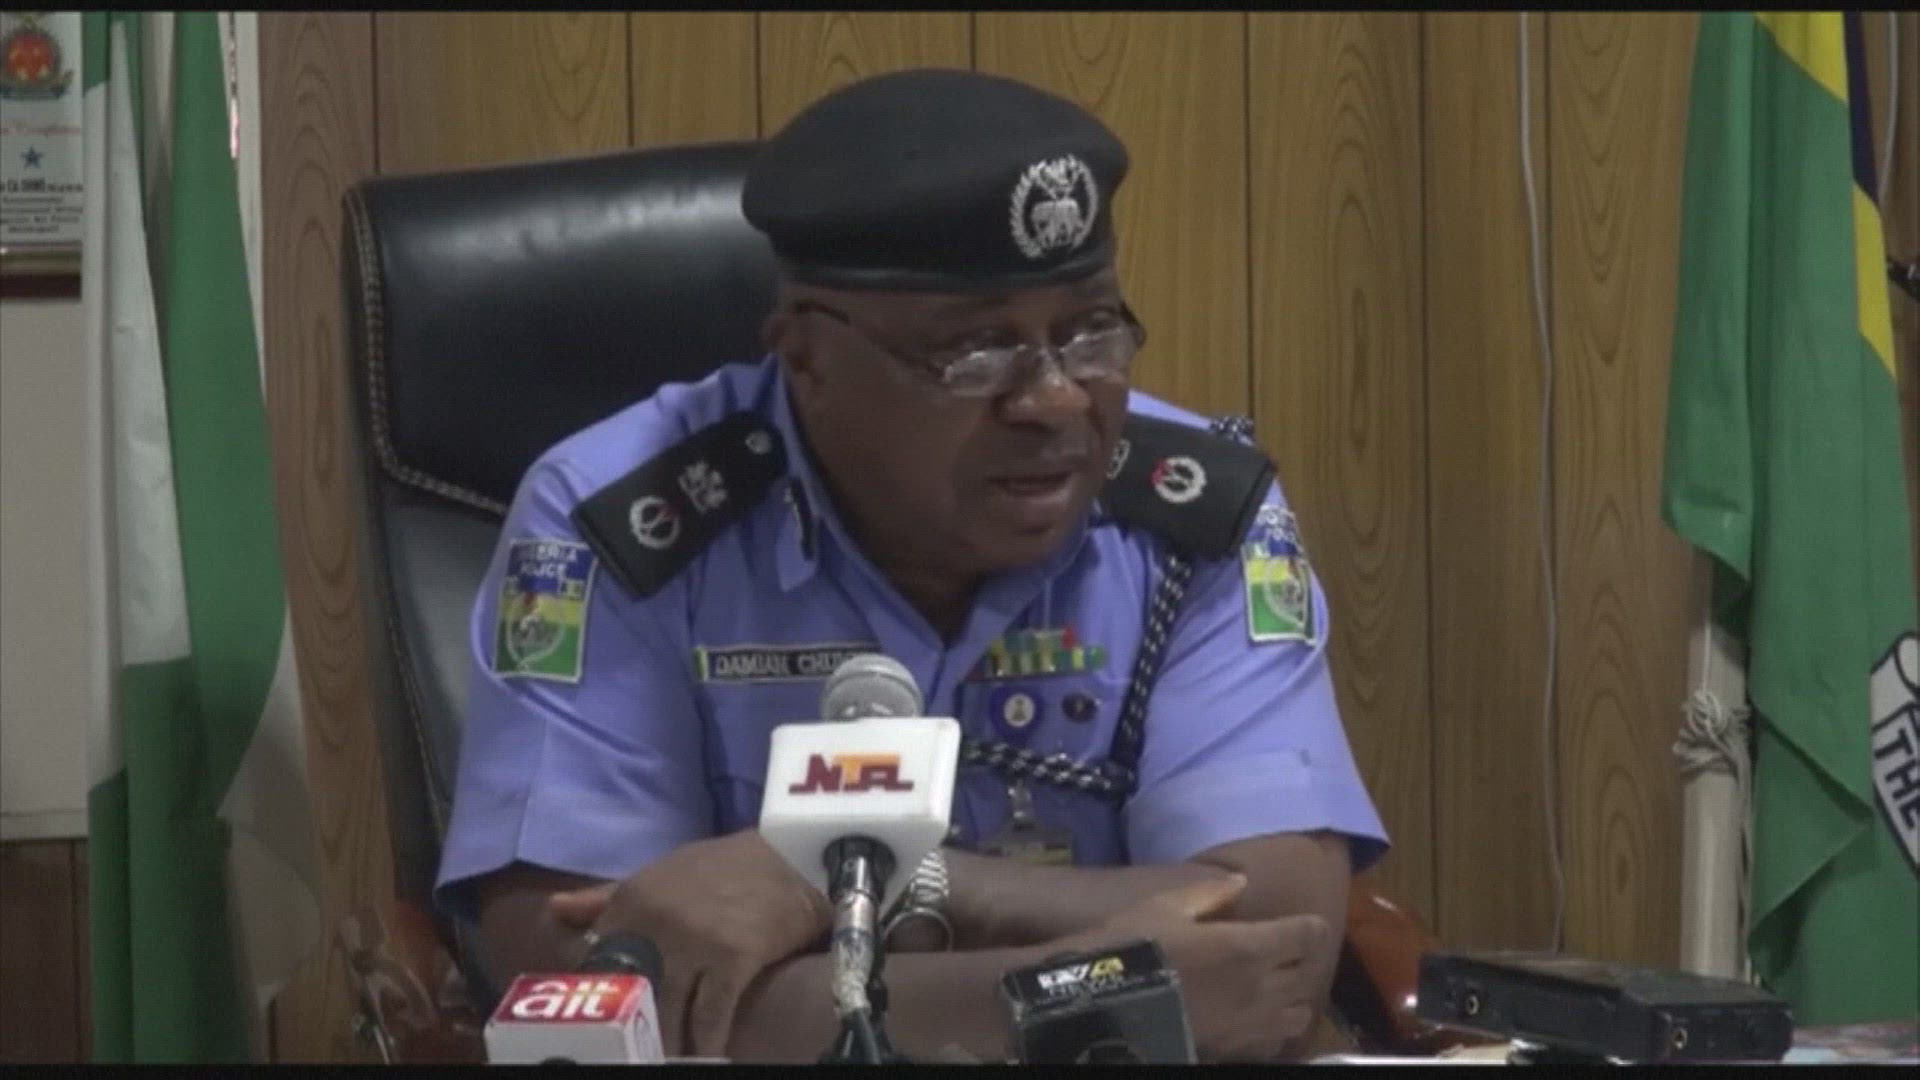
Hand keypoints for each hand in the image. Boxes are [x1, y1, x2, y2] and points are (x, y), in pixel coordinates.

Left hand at [546, 830, 831, 1057]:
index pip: (597, 962)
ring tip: (665, 1054)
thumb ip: (604, 897)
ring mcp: (695, 941)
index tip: (603, 1020)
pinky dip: (706, 1042)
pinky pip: (711, 1015)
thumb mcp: (658, 876)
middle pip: (631, 992)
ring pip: (667, 1010)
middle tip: (632, 1044)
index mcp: (631, 900)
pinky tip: (706, 1055)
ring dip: (665, 1040)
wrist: (792, 854)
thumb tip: (553, 910)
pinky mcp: (734, 958)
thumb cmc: (721, 868)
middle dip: (630, 1025)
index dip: (601, 995)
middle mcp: (656, 922)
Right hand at [1053, 875, 1336, 1062]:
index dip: (1309, 927)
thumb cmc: (1135, 947)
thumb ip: (1209, 895)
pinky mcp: (1233, 1050)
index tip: (1303, 923)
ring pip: (1298, 1016)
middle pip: (1308, 977)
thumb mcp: (1164, 907)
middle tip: (1286, 953)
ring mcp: (1249, 1026)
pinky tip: (1255, 1020)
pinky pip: (1272, 1043)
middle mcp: (1260, 989)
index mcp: (1248, 948)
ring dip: (1293, 999)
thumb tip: (1241, 882)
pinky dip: (1273, 1030)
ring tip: (1276, 991)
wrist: (1105, 1007)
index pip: (1306, 936)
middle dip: (1302, 962)